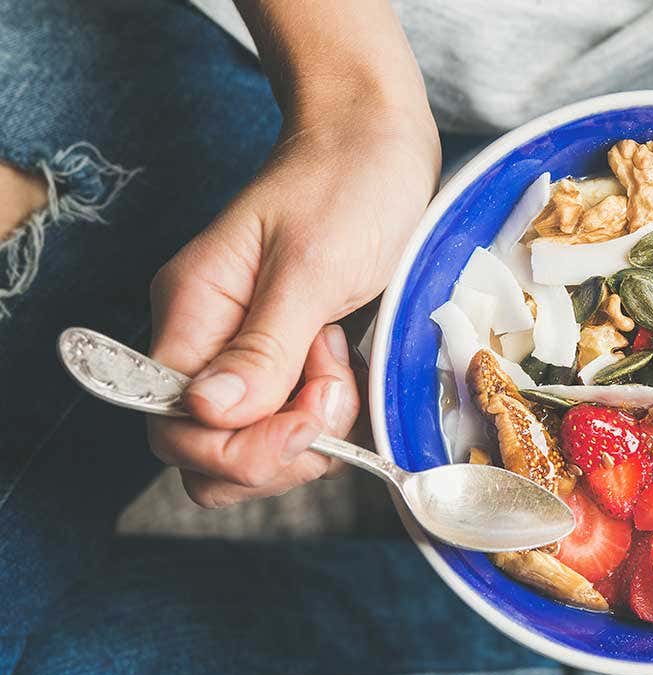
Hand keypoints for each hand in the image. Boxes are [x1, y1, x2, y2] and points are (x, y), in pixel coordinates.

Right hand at [147, 109, 438, 506]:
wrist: (379, 143)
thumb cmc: (346, 184)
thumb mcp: (310, 265)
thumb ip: (263, 346)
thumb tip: (207, 413)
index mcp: (193, 313)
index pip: (174, 426)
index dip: (240, 447)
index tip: (311, 412)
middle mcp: (210, 344)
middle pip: (208, 454)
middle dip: (279, 448)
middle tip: (335, 387)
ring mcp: (250, 357)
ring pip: (256, 450)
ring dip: (312, 434)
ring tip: (346, 364)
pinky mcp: (292, 364)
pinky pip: (296, 427)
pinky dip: (332, 421)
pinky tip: (356, 371)